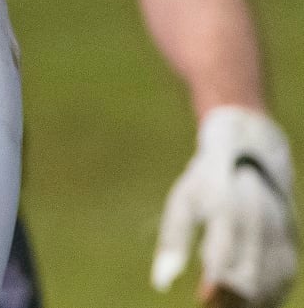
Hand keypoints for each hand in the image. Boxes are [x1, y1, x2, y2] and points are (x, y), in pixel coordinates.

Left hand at [152, 106, 296, 307]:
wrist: (254, 157)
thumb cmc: (208, 183)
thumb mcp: (183, 201)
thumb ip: (173, 240)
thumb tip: (160, 283)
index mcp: (228, 209)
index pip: (224, 254)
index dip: (216, 283)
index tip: (204, 299)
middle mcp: (259, 225)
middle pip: (248, 278)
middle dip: (227, 302)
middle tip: (206, 305)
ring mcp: (279, 239)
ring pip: (266, 287)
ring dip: (243, 304)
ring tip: (218, 305)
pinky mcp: (289, 251)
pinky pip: (279, 286)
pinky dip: (261, 301)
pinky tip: (241, 304)